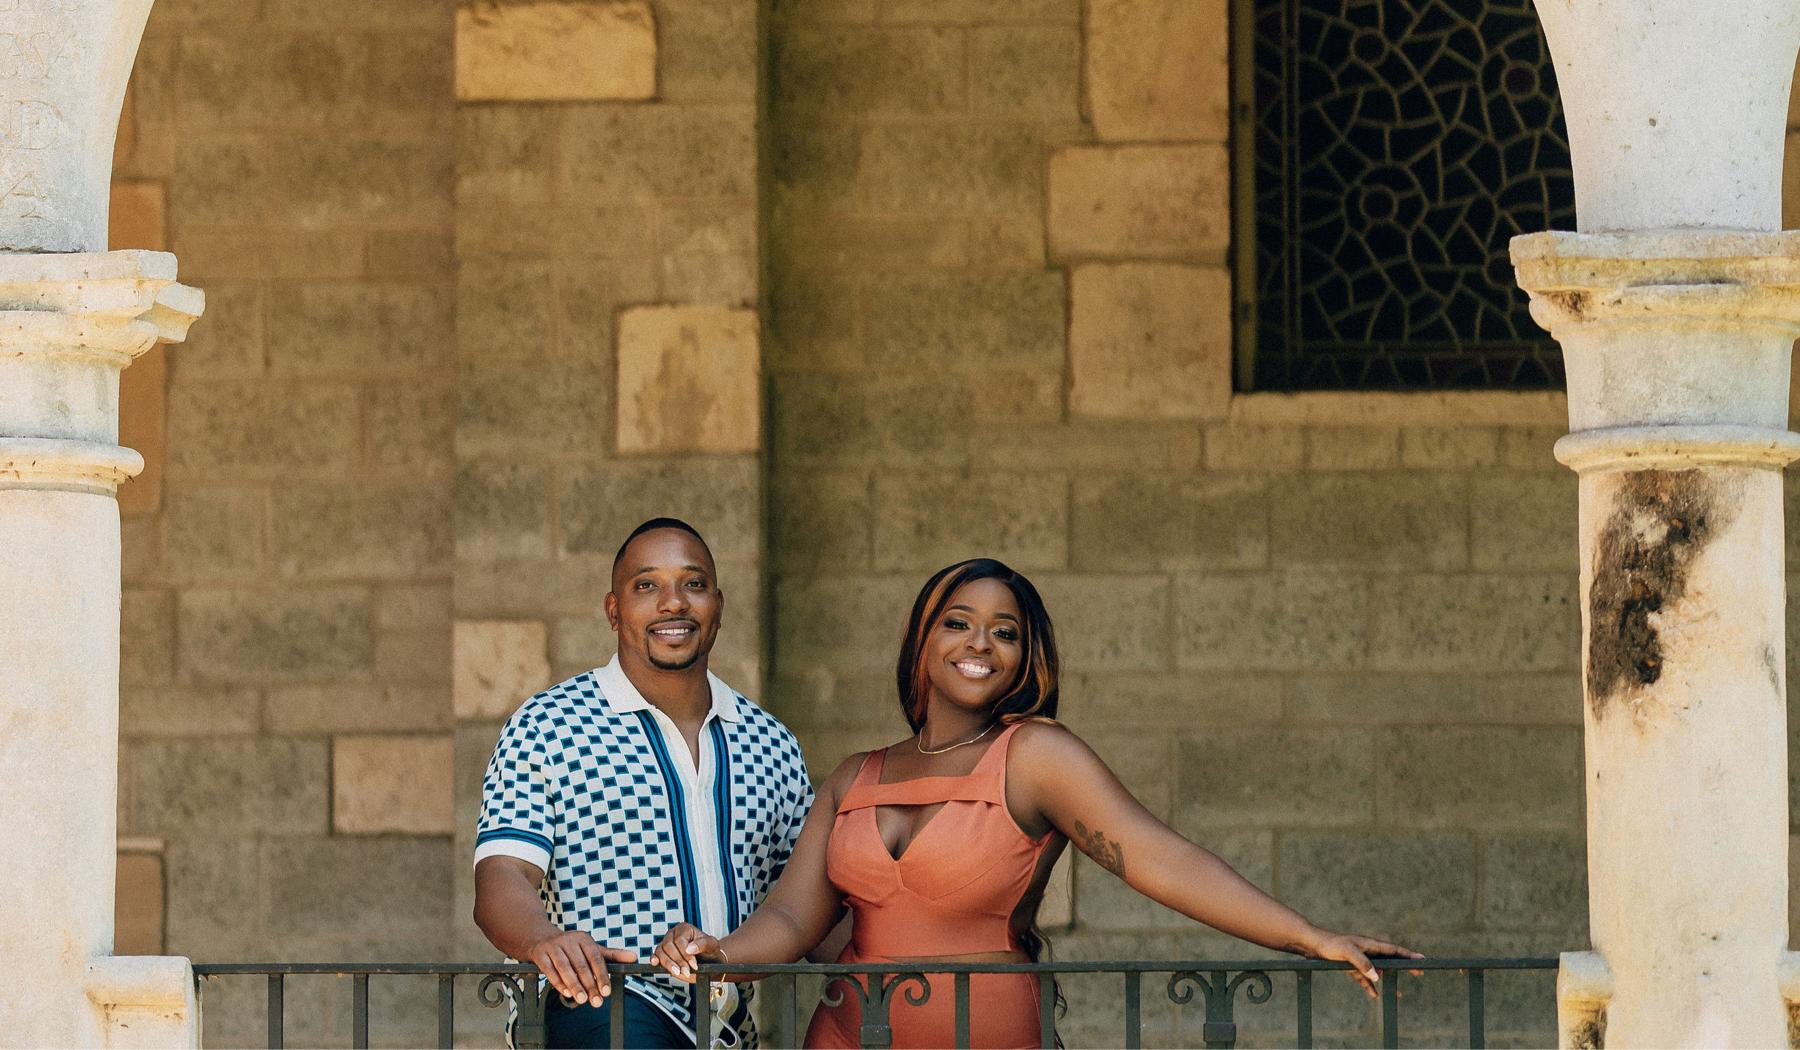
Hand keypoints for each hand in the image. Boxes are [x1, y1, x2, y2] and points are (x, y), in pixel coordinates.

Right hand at [525, 929, 636, 1005]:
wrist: (540, 939)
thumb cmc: (571, 948)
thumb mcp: (592, 948)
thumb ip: (612, 955)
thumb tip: (634, 957)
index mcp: (584, 938)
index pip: (596, 957)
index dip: (602, 975)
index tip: (606, 992)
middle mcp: (569, 940)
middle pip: (581, 965)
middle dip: (590, 985)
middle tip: (596, 1002)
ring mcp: (553, 946)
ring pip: (565, 968)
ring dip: (574, 985)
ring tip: (582, 1000)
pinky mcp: (540, 954)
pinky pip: (549, 970)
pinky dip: (558, 982)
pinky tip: (566, 993)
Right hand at [652, 922, 725, 983]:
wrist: (709, 961)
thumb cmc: (710, 951)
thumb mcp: (712, 945)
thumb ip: (703, 944)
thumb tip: (689, 948)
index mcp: (684, 928)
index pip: (680, 940)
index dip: (685, 954)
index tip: (694, 965)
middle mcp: (673, 934)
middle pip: (669, 946)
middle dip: (678, 961)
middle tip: (687, 971)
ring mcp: (666, 944)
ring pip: (661, 952)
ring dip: (669, 964)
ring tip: (678, 972)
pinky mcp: (662, 954)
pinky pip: (655, 955)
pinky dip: (655, 959)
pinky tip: (656, 964)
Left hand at [1305, 931, 1422, 998]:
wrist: (1312, 944)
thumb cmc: (1330, 945)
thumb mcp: (1347, 952)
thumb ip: (1362, 963)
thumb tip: (1377, 976)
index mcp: (1369, 944)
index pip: (1393, 950)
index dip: (1408, 954)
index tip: (1422, 959)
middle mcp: (1367, 950)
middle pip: (1390, 960)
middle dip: (1404, 966)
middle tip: (1419, 972)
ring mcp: (1359, 959)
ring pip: (1378, 971)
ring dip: (1388, 981)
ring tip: (1399, 993)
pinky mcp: (1350, 966)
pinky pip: (1364, 978)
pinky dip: (1369, 986)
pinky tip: (1374, 995)